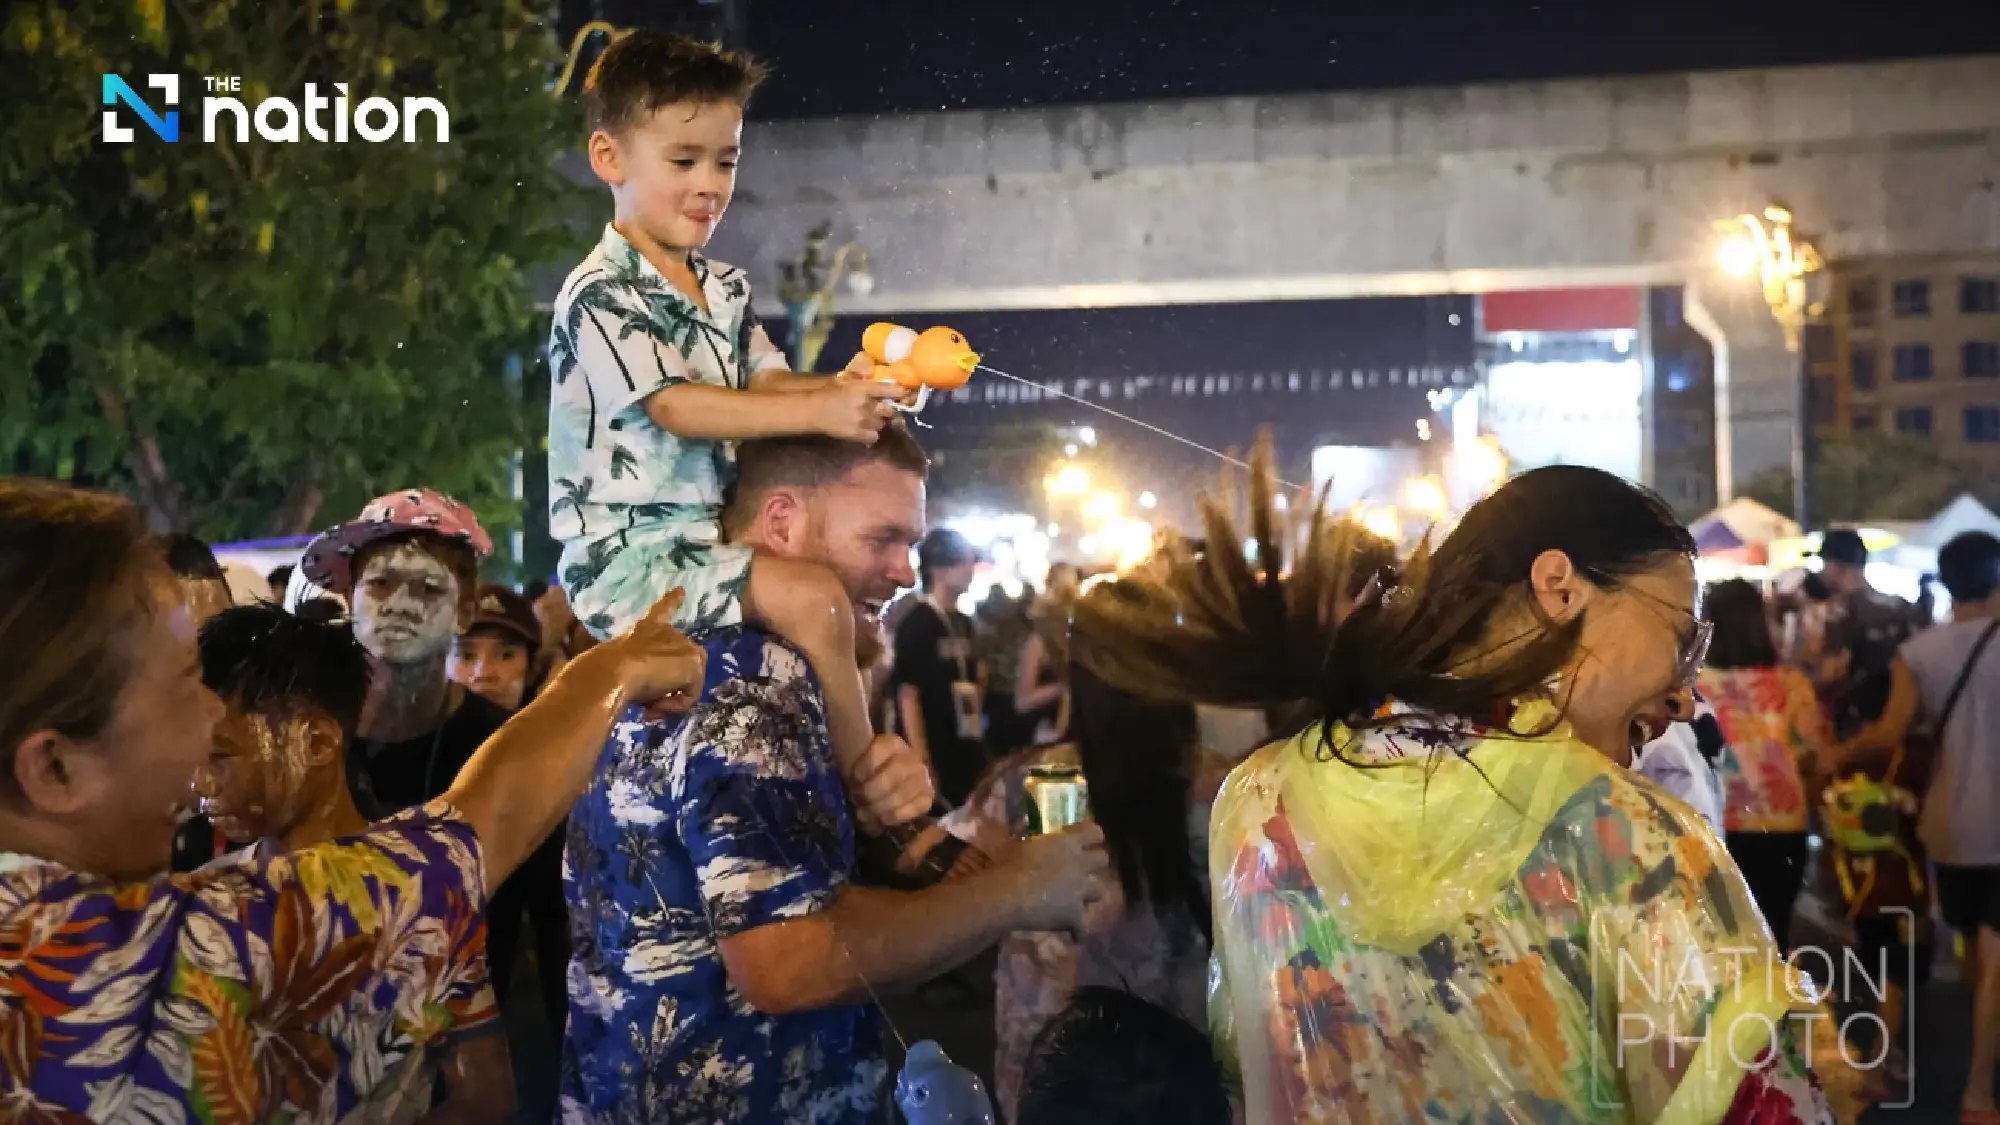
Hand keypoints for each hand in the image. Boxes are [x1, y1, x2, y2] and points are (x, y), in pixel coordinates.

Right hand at [594, 589, 705, 715]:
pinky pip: (690, 695)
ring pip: (686, 682)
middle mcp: (668, 633)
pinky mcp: (694, 665)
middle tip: (645, 701)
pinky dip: (674, 706)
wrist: (613, 672)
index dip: (671, 601)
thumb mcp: (619, 666)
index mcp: (645, 628)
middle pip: (678, 665)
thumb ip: (634, 670)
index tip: (680, 590)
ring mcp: (684, 646)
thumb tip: (647, 692)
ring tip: (648, 706)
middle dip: (665, 686)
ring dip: (669, 699)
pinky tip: (654, 707)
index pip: (661, 611)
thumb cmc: (605, 670)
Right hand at [811, 374, 903, 442]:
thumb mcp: (845, 378)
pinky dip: (871, 433)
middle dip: (887, 409)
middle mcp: (866, 405)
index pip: (893, 390)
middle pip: (891, 410)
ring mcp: (862, 421)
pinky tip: (864, 428)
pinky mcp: (857, 435)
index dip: (901, 393)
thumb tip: (872, 365)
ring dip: (878, 421)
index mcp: (864, 389)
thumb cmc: (830, 392)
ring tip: (868, 417)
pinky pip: (874, 436)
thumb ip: (860, 371)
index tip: (902, 394)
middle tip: (880, 408)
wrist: (813, 410)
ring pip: (882, 424)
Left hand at [847, 734, 935, 831]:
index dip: (866, 766)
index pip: (881, 750)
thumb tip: (848, 783)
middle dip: (872, 791)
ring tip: (864, 814)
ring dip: (880, 807)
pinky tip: (884, 819)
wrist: (889, 786)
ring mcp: (923, 777)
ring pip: (903, 794)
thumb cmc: (868, 775)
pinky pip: (916, 807)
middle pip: (893, 775)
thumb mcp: (858, 763)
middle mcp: (912, 758)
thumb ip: (852, 766)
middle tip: (858, 800)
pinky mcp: (928, 796)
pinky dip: (898, 816)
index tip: (854, 779)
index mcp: (892, 743)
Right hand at [999, 823, 1108, 933]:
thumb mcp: (1024, 845)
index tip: (1086, 841)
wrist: (1007, 894)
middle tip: (1081, 869)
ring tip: (1077, 900)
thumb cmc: (1008, 863)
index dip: (1092, 837)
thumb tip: (1038, 842)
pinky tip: (1072, 935)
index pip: (1094, 832)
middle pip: (1103, 859)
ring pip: (1100, 892)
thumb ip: (1038, 844)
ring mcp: (1080, 891)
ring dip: (1088, 895)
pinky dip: (1077, 932)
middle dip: (1095, 864)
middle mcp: (1079, 864)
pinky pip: (1082, 929)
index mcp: (1066, 843)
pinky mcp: (1074, 916)